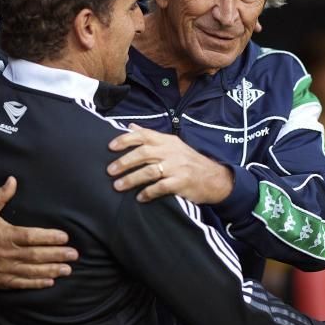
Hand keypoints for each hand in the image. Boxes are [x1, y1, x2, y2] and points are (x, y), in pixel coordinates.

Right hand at [0, 177, 76, 288]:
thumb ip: (1, 196)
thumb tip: (13, 180)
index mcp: (4, 235)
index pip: (31, 237)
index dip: (49, 237)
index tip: (64, 237)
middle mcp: (6, 254)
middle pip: (36, 255)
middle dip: (57, 255)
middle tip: (74, 254)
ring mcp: (4, 269)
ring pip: (32, 271)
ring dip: (52, 270)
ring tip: (68, 269)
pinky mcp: (1, 281)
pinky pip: (22, 283)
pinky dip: (37, 283)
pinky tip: (50, 281)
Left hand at [107, 124, 233, 203]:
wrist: (214, 178)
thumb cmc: (189, 162)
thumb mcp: (172, 145)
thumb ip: (151, 137)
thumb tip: (130, 126)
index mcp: (167, 141)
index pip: (144, 135)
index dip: (125, 139)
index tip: (110, 147)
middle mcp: (171, 152)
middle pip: (143, 153)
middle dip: (124, 162)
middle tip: (110, 171)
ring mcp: (177, 167)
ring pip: (149, 171)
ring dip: (131, 179)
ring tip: (118, 186)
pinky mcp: (181, 182)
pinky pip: (161, 187)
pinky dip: (148, 193)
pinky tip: (139, 198)